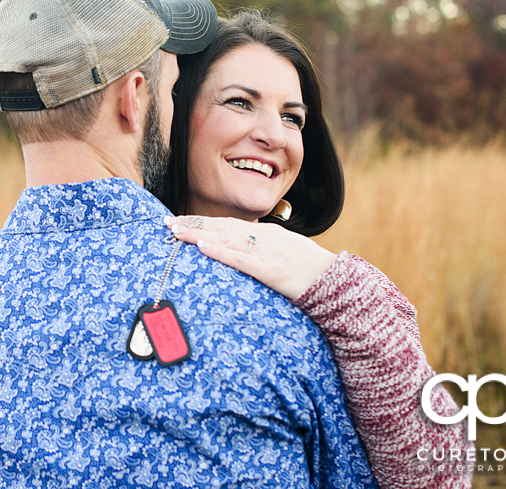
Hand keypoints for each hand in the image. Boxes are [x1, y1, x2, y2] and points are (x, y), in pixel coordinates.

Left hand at [164, 216, 335, 299]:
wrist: (340, 284)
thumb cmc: (313, 273)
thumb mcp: (286, 255)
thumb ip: (264, 252)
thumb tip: (242, 253)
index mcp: (267, 234)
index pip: (228, 224)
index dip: (202, 222)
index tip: (180, 221)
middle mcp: (264, 238)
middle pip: (221, 227)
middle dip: (192, 224)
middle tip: (166, 223)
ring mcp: (267, 252)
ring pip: (226, 238)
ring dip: (198, 233)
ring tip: (175, 231)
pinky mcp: (271, 270)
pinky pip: (241, 259)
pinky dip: (221, 251)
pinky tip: (204, 246)